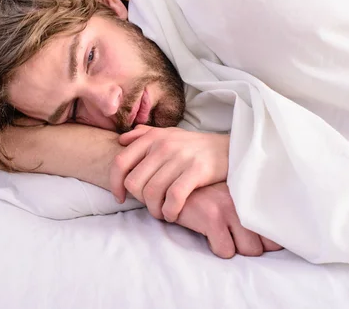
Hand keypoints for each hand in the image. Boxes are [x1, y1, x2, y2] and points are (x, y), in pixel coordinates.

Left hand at [110, 125, 229, 221]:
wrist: (233, 149)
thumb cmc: (198, 146)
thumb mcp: (171, 134)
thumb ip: (145, 135)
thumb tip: (121, 140)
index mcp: (153, 138)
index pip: (120, 163)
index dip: (115, 184)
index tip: (120, 198)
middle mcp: (163, 146)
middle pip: (134, 183)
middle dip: (139, 201)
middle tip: (150, 206)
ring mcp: (180, 157)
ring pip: (152, 193)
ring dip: (155, 210)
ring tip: (162, 213)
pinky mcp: (197, 170)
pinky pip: (173, 197)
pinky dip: (170, 211)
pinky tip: (173, 214)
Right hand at [176, 182, 281, 257]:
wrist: (175, 184)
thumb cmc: (207, 194)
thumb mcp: (232, 196)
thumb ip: (250, 211)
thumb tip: (274, 240)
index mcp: (253, 196)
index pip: (276, 227)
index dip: (266, 240)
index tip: (256, 238)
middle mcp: (246, 200)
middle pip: (266, 244)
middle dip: (251, 247)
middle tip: (234, 237)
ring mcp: (230, 208)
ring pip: (249, 250)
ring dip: (235, 248)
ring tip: (221, 235)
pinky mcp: (212, 217)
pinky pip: (225, 251)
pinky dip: (216, 248)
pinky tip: (207, 235)